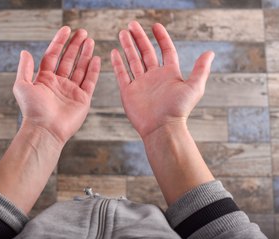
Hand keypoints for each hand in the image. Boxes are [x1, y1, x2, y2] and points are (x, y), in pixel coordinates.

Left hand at [14, 27, 100, 144]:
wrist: (45, 129)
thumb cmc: (32, 110)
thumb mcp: (22, 85)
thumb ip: (25, 68)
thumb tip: (24, 52)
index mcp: (45, 79)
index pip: (53, 55)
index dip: (59, 42)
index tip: (66, 29)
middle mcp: (59, 83)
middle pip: (69, 59)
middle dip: (75, 45)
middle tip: (83, 32)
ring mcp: (72, 91)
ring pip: (80, 68)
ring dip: (85, 54)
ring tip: (90, 41)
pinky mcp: (83, 99)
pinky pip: (90, 81)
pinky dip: (93, 70)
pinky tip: (96, 59)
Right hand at [111, 21, 213, 138]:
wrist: (161, 128)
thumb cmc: (178, 110)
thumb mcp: (194, 87)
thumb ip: (201, 69)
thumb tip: (210, 52)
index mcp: (169, 73)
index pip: (165, 50)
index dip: (161, 38)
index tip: (155, 26)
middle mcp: (154, 76)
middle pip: (145, 52)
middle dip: (139, 38)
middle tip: (132, 25)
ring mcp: (140, 83)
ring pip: (132, 60)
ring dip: (128, 46)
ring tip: (122, 32)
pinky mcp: (128, 92)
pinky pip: (122, 74)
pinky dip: (118, 63)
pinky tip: (114, 52)